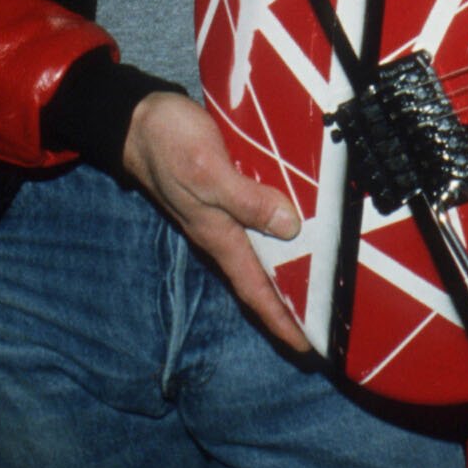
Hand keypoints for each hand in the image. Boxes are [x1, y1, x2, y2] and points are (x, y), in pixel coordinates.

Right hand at [122, 91, 310, 351]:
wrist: (137, 118)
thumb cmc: (168, 144)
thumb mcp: (207, 169)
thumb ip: (246, 200)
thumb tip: (290, 227)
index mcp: (219, 235)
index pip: (256, 290)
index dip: (281, 320)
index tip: (308, 348)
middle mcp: (223, 231)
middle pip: (264, 278)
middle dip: (292, 304)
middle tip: (329, 323)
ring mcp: (224, 212)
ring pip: (266, 251)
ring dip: (293, 268)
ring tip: (326, 284)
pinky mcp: (229, 190)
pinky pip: (263, 219)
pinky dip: (286, 229)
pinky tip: (307, 226)